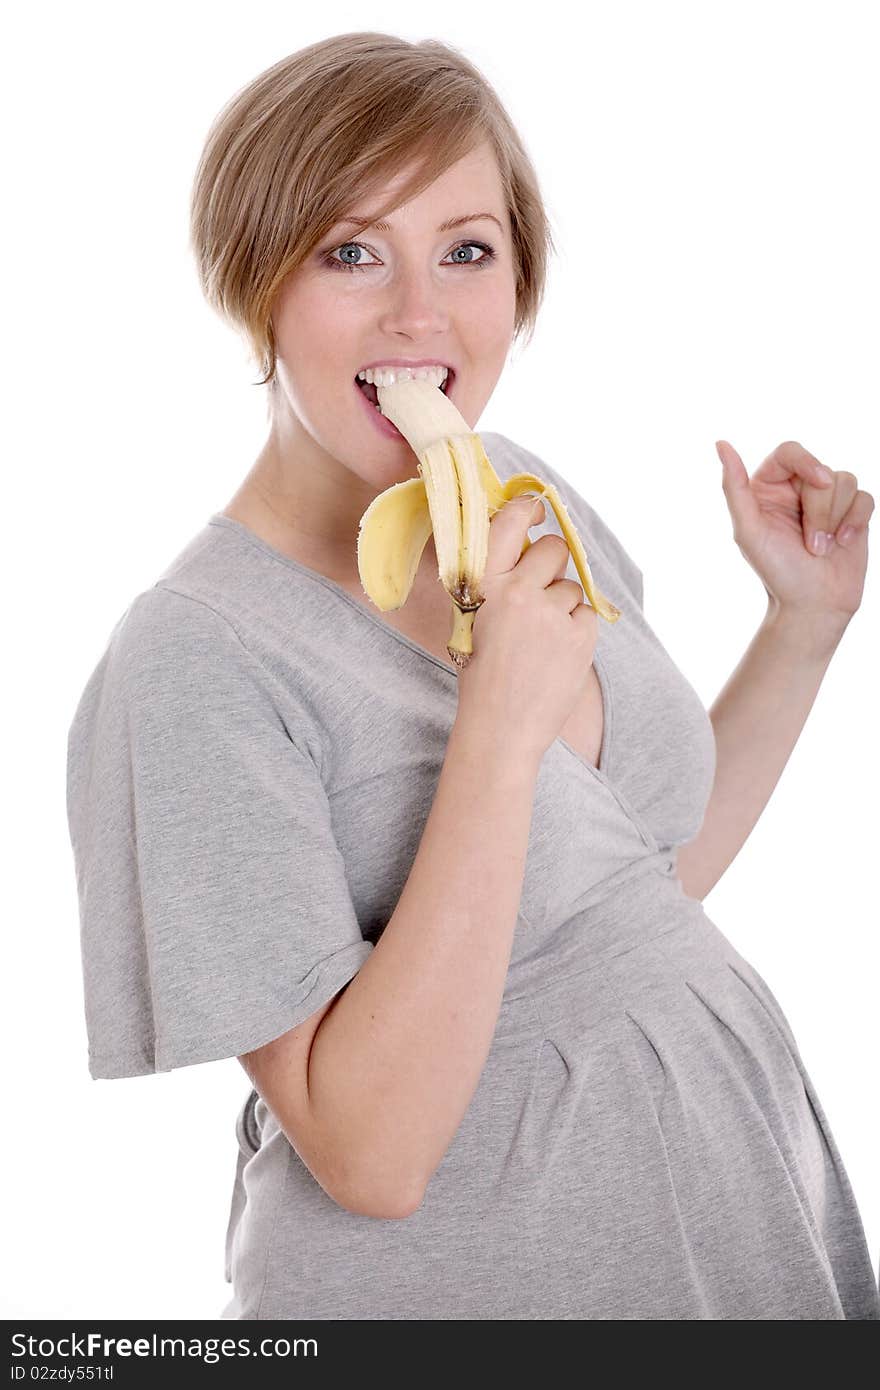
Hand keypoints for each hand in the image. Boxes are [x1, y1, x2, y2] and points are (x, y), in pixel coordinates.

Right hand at [456, 495, 597, 765]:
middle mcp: (518, 592)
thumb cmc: (481, 674)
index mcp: (483, 585)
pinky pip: (588, 613)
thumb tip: (525, 548)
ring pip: (573, 587)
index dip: (528, 509)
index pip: (508, 523)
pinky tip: (557, 653)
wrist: (499, 728)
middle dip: (554, 565)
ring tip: (542, 641)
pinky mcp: (580, 635)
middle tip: (541, 594)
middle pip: (555, 550)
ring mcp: (551, 614)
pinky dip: (577, 630)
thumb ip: (494, 582)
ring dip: (563, 607)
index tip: (537, 509)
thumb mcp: (469, 620)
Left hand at [715, 439, 873, 628]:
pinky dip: (855, 521)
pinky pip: (865, 497)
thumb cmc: (777, 571)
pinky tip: (843, 543)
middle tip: (810, 542)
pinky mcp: (852, 513)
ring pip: (847, 480)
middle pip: (822, 469)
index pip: (790, 451)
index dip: (808, 462)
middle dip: (820, 508)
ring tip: (822, 547)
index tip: (819, 483)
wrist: (813, 605)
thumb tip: (722, 444)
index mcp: (768, 487)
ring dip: (835, 519)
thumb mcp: (748, 531)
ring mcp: (826, 500)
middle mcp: (797, 489)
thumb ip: (734, 488)